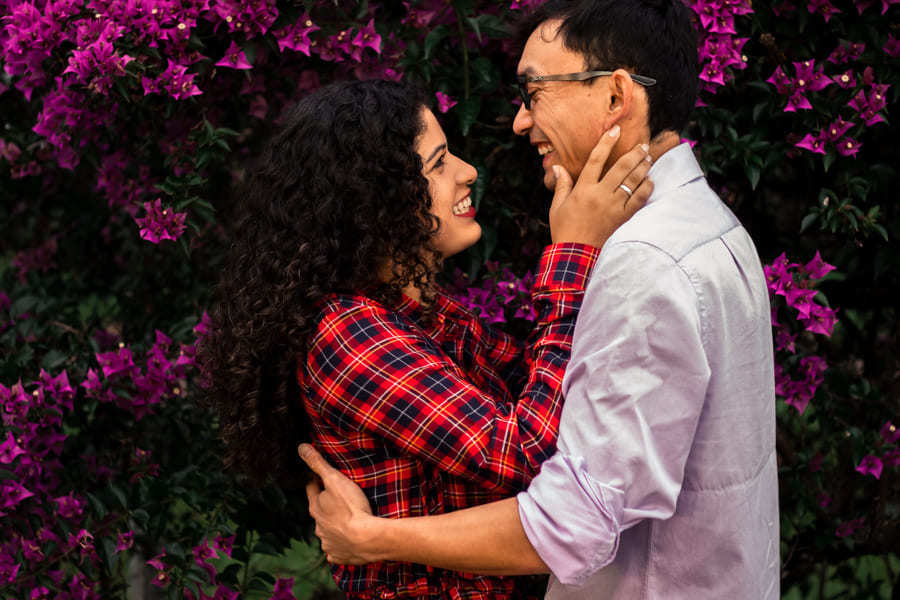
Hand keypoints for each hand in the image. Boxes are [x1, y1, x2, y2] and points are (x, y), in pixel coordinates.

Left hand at [298, 443, 379, 564]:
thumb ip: (317, 463)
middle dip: (325, 506)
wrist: (367, 539)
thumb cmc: (351, 507)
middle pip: (319, 512)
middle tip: (338, 499)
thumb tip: (301, 447)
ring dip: (333, 527)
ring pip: (327, 532)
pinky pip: (336, 550)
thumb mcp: (334, 479)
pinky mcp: (338, 556)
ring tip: (346, 521)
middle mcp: (317, 527)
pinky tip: (348, 541)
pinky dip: (341, 545)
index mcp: (315, 507)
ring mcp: (327, 543)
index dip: (317, 481)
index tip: (322, 477)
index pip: (311, 489)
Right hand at [549, 126, 652, 246]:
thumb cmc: (563, 228)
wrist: (575, 252)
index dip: (607, 142)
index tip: (616, 130)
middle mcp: (600, 195)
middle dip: (634, 154)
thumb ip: (562, 184)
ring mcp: (614, 206)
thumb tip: (558, 167)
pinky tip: (649, 181)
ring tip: (648, 159)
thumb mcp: (557, 205)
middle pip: (621, 168)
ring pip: (633, 181)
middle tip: (642, 146)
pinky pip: (639, 200)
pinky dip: (646, 189)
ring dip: (643, 168)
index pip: (596, 159)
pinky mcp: (622, 217)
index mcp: (583, 189)